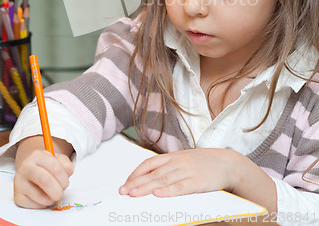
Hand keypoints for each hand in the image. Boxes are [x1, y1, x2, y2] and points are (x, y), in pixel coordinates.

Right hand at [14, 136, 73, 208]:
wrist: (31, 170)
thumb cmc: (47, 167)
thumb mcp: (58, 160)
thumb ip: (66, 165)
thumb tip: (68, 172)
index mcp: (37, 155)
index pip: (54, 167)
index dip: (64, 177)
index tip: (66, 182)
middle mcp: (26, 168)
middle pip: (45, 181)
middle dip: (58, 190)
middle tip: (61, 192)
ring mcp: (19, 183)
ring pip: (41, 197)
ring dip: (52, 199)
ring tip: (52, 194)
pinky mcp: (18, 197)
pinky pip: (35, 206)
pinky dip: (44, 205)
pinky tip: (43, 197)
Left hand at [119, 148, 237, 197]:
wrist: (228, 163)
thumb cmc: (204, 163)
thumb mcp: (185, 160)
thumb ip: (169, 167)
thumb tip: (152, 176)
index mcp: (173, 156)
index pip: (149, 163)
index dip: (136, 173)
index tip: (126, 183)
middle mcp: (178, 162)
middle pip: (153, 173)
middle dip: (136, 183)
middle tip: (123, 191)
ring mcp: (187, 171)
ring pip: (163, 180)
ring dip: (146, 188)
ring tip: (133, 194)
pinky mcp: (197, 182)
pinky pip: (180, 187)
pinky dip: (168, 191)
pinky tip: (158, 195)